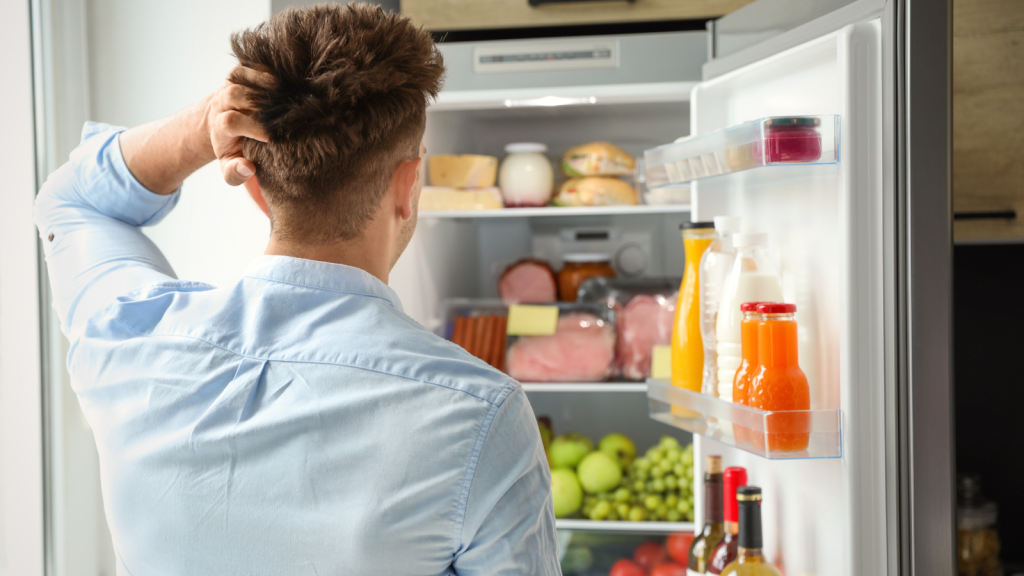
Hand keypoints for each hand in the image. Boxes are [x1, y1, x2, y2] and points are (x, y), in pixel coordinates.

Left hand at [205, 66, 273, 185]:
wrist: (223, 123)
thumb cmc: (234, 148)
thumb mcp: (231, 167)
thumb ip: (235, 173)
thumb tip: (248, 168)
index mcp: (219, 125)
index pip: (231, 121)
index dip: (252, 127)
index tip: (271, 137)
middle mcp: (221, 102)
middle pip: (236, 96)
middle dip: (260, 105)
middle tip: (285, 115)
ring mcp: (228, 85)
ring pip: (243, 80)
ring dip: (265, 87)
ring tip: (288, 99)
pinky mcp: (238, 73)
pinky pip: (250, 68)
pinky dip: (265, 73)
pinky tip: (283, 84)